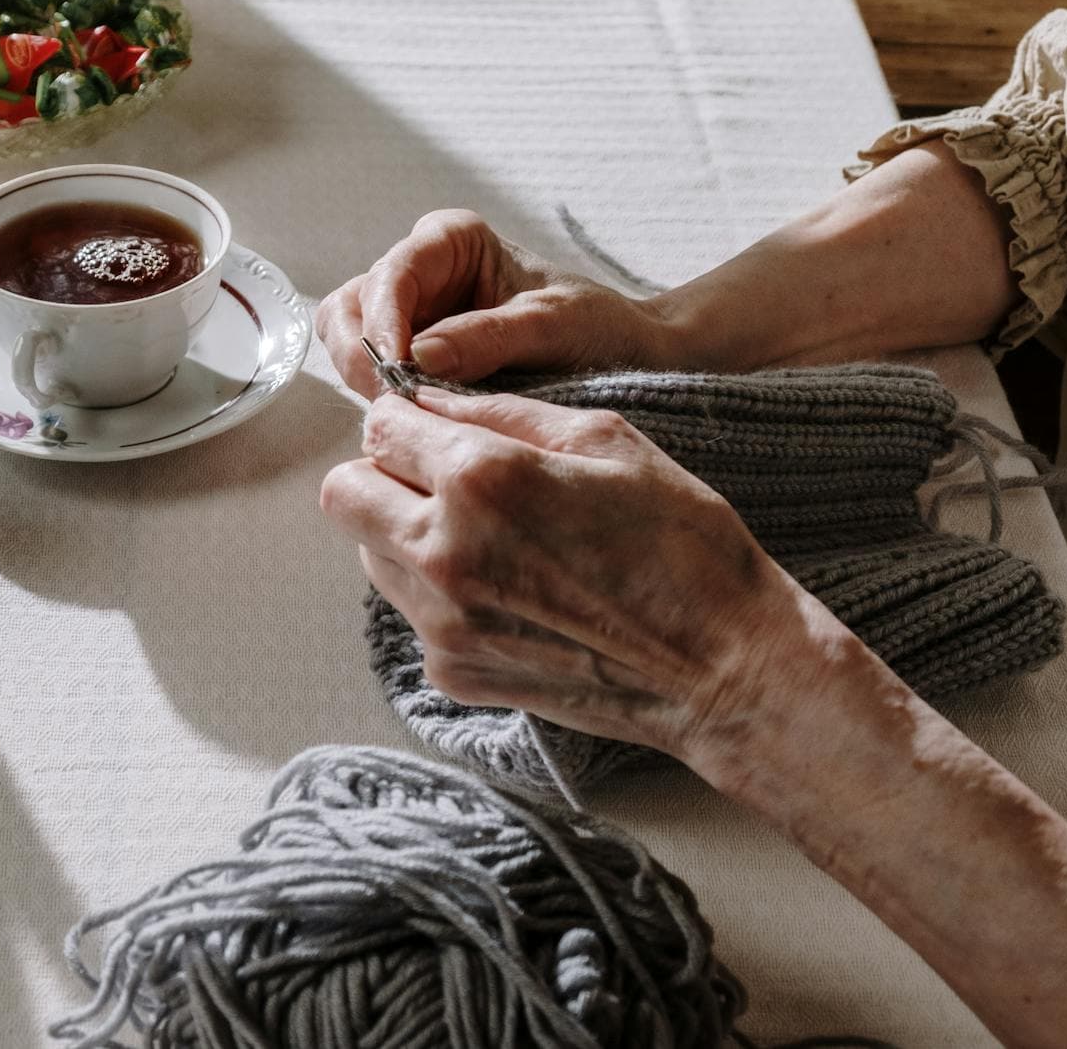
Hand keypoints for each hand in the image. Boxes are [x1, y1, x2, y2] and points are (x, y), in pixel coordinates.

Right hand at [317, 209, 673, 398]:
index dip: (382, 322)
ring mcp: (409, 321)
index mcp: (451, 242)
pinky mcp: (410, 363)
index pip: (392, 275)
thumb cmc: (596, 327)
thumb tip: (417, 357)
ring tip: (405, 415)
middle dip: (362, 354)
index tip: (397, 370)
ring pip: (348, 343)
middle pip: (351, 308)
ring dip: (365, 380)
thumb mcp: (552, 326)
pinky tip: (412, 422)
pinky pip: (371, 378)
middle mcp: (420, 276)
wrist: (627, 359)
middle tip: (393, 403)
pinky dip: (380, 400)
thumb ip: (487, 338)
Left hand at [318, 385, 851, 767]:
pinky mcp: (452, 671)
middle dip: (383, 474)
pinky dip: (439, 594)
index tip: (439, 426)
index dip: (407, 418)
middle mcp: (444, 552)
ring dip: (404, 533)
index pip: (378, 426)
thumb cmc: (681, 543)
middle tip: (442, 477)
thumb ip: (502, 409)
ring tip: (487, 536)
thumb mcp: (605, 438)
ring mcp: (441, 621)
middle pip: (344, 493)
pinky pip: (410, 612)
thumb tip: (430, 396)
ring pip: (368, 554)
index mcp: (481, 479)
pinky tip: (510, 590)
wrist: (722, 668)